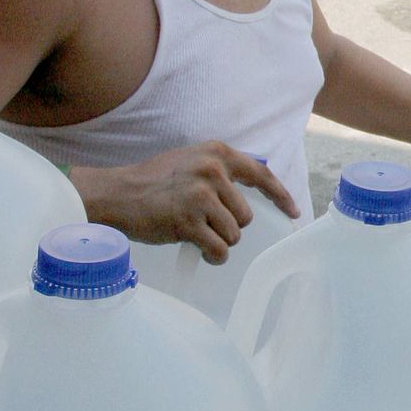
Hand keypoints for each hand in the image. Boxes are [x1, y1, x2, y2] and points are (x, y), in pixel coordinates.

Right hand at [70, 142, 300, 264]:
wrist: (117, 193)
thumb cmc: (154, 181)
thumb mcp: (191, 160)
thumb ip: (220, 171)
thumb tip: (253, 193)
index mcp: (217, 154)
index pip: (261, 175)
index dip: (280, 196)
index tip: (293, 212)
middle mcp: (212, 171)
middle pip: (245, 215)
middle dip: (229, 226)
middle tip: (204, 223)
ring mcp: (200, 196)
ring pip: (234, 234)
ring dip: (219, 240)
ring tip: (197, 233)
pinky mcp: (188, 222)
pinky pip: (219, 249)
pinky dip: (214, 256)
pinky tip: (202, 251)